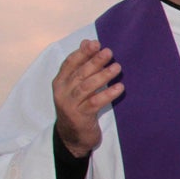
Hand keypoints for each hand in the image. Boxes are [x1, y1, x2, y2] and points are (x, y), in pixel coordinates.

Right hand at [52, 39, 123, 157]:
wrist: (72, 137)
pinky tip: (119, 87)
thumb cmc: (77, 107)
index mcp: (60, 82)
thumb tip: (87, 42)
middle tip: (109, 52)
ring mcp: (70, 105)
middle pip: (79, 73)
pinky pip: (95, 102)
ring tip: (117, 68)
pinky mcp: (80, 117)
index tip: (95, 43)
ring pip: (87, 86)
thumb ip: (81, 65)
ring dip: (103, 76)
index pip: (69, 63)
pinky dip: (108, 94)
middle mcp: (62, 92)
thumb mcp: (76, 86)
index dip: (82, 53)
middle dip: (94, 61)